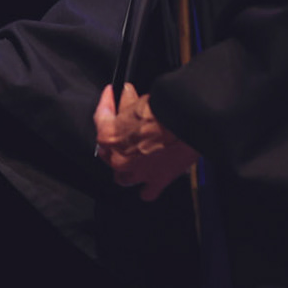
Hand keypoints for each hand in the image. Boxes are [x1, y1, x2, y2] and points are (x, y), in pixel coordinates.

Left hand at [93, 83, 198, 200]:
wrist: (186, 122)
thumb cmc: (164, 110)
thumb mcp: (139, 100)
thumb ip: (128, 103)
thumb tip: (128, 95)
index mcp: (110, 136)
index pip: (101, 118)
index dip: (107, 103)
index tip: (110, 95)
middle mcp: (120, 158)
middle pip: (108, 152)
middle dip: (114, 140)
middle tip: (125, 127)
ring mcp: (138, 172)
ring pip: (123, 178)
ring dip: (126, 169)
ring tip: (132, 160)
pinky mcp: (157, 180)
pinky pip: (147, 192)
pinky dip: (147, 189)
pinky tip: (148, 184)